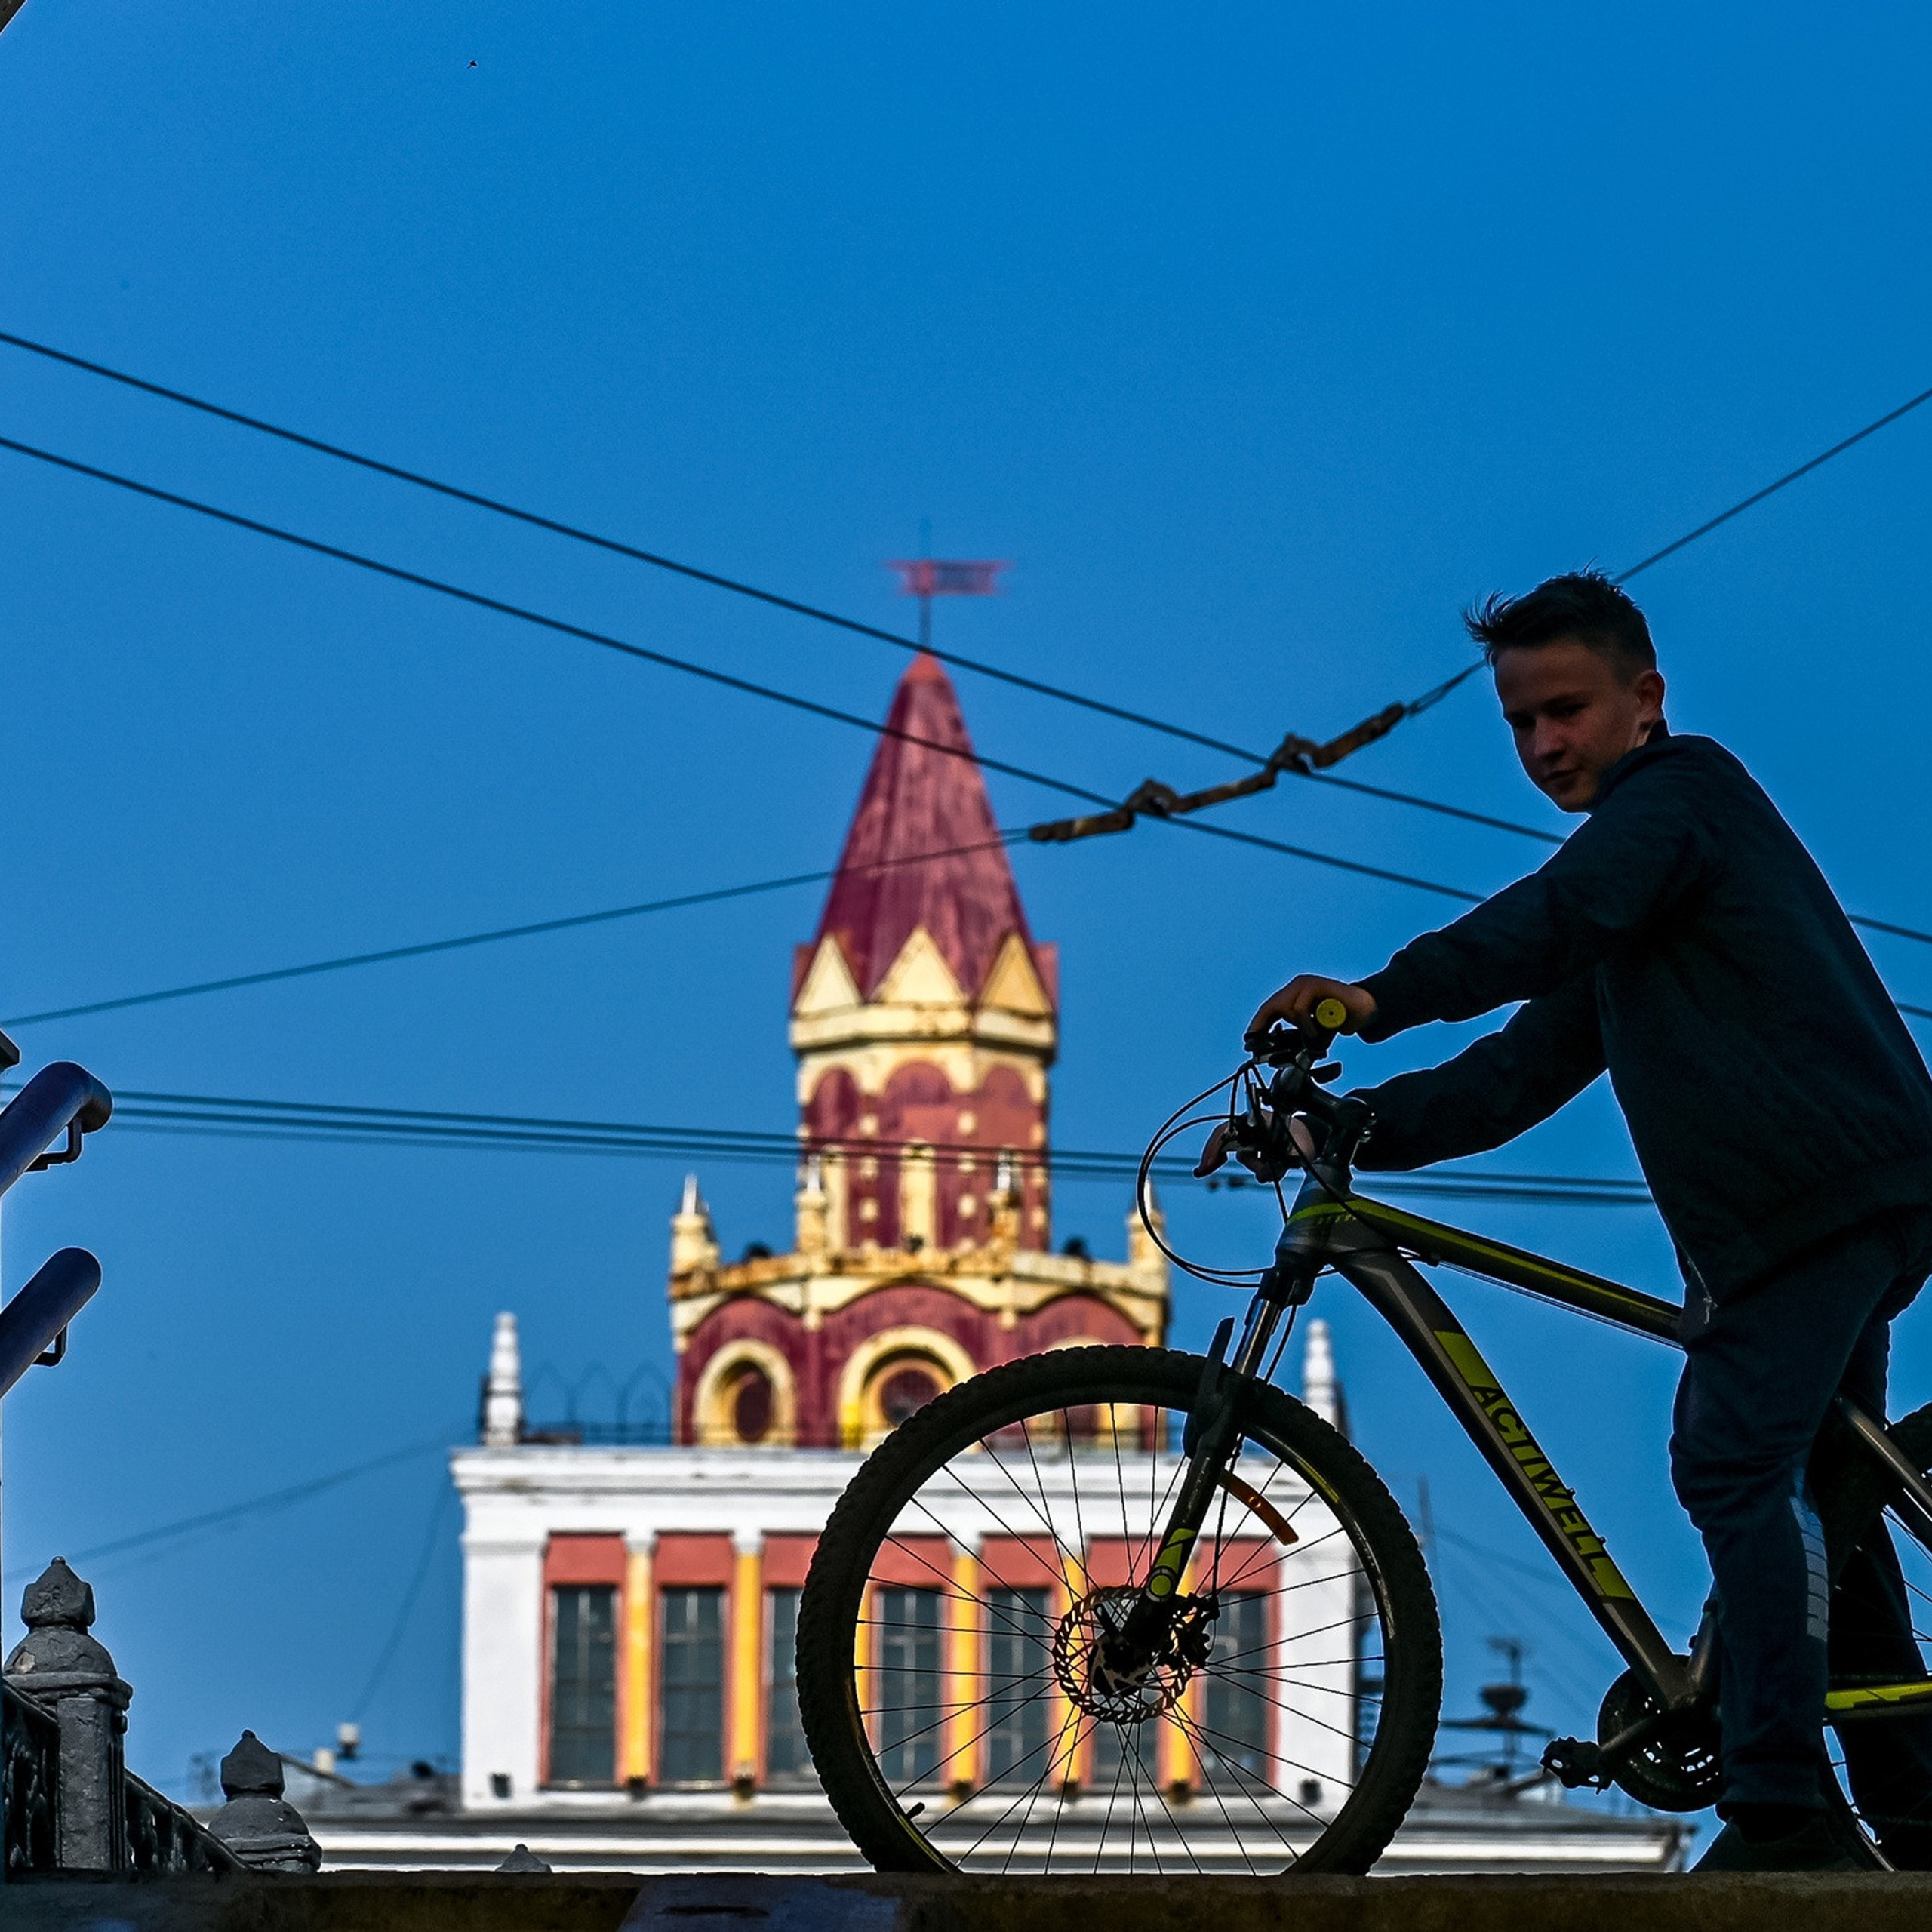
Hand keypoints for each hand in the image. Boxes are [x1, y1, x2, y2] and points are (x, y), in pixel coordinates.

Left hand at [1246, 975, 1376, 1039]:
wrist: (1364, 1009)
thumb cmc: (1339, 1019)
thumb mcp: (1313, 1031)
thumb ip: (1298, 1038)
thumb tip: (1279, 1055)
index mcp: (1293, 996)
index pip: (1268, 1010)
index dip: (1257, 1025)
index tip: (1248, 1042)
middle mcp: (1296, 987)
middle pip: (1269, 1007)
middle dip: (1262, 1027)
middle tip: (1260, 1046)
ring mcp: (1305, 984)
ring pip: (1284, 1008)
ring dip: (1297, 1027)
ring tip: (1312, 1035)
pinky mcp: (1315, 985)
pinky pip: (1299, 1008)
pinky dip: (1305, 1024)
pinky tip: (1315, 1031)